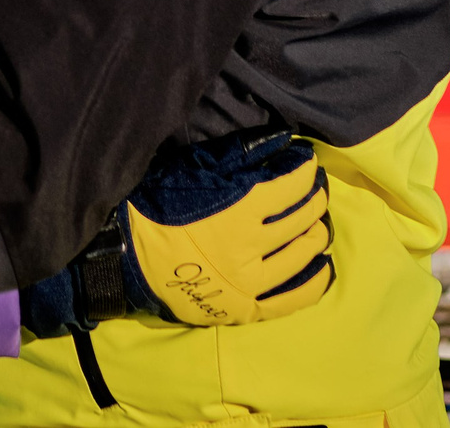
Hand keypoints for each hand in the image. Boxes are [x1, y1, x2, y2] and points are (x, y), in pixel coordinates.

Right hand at [23, 131, 332, 333]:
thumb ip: (241, 156)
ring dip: (315, 235)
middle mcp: (251, 246)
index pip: (291, 184)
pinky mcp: (244, 308)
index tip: (307, 162)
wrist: (126, 255)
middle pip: (301, 219)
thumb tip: (284, 141)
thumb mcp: (196, 169)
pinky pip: (292, 299)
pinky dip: (313, 282)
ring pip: (301, 255)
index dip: (304, 170)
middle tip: (315, 191)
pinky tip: (322, 267)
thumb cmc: (159, 205)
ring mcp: (250, 281)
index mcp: (239, 207)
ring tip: (316, 224)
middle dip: (314, 200)